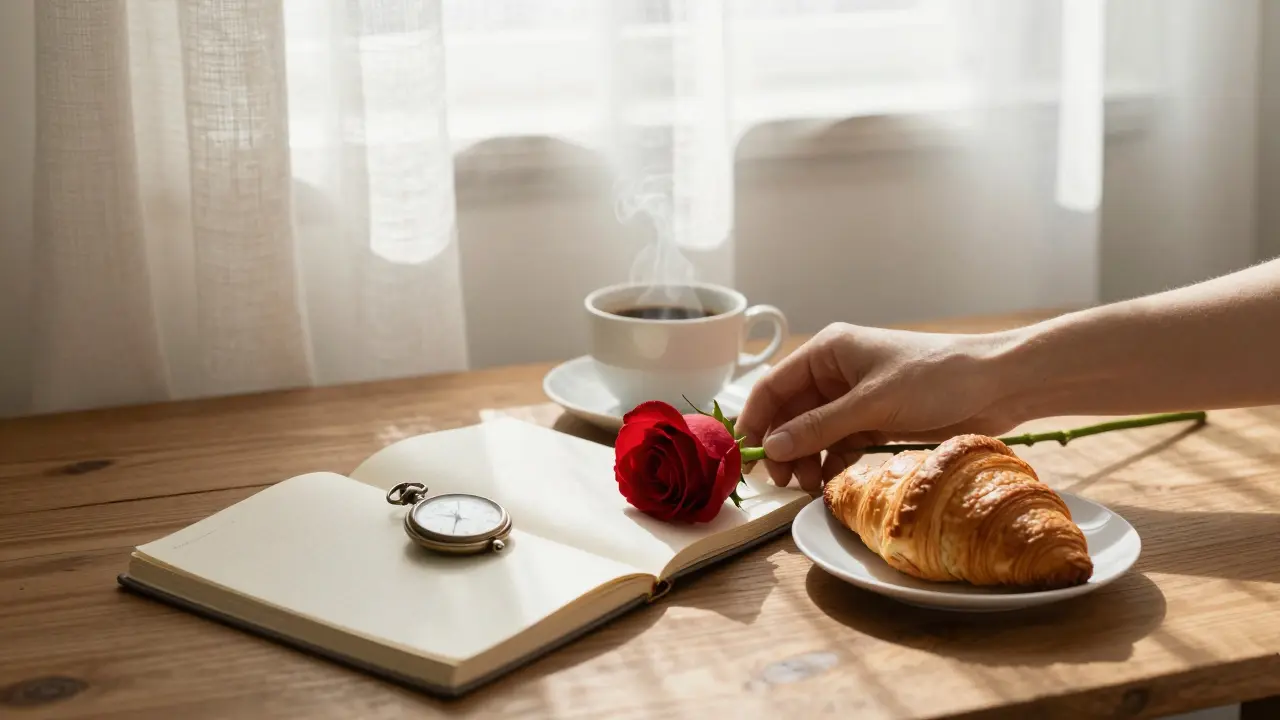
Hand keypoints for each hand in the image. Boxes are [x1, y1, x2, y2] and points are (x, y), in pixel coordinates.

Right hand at [736, 323, 1019, 493]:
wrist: (997, 385)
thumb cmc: (936, 378)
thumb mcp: (872, 404)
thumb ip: (819, 426)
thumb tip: (772, 448)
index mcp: (828, 352)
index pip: (773, 385)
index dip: (755, 420)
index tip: (745, 456)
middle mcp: (836, 372)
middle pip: (790, 412)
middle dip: (783, 446)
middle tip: (781, 483)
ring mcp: (855, 397)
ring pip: (813, 432)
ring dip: (807, 459)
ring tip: (809, 487)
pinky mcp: (875, 419)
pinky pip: (839, 443)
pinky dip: (832, 462)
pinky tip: (831, 481)